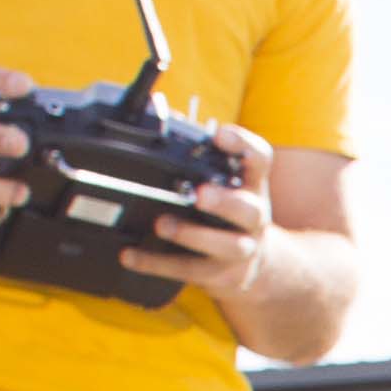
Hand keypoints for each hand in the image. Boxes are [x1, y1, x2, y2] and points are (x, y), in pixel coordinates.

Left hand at [127, 123, 278, 304]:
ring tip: (162, 225)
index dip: (243, 145)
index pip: (259, 160)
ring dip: (192, 235)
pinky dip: (156, 264)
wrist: (257, 264)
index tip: (220, 134)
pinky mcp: (221, 276)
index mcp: (252, 187)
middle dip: (224, 202)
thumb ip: (199, 157)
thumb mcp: (227, 184)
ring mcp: (241, 249)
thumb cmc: (229, 213)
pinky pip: (188, 270)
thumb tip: (153, 114)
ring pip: (224, 246)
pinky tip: (131, 255)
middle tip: (199, 194)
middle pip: (248, 210)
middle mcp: (253, 218)